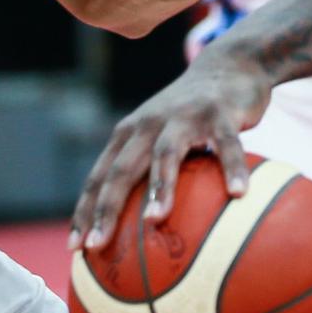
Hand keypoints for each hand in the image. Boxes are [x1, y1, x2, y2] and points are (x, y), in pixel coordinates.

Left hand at [70, 53, 271, 251]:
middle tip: (97, 244)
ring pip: (166, 153)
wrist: (228, 65)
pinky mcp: (220, 113)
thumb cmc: (192, 115)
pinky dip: (231, 168)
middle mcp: (149, 124)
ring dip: (159, 186)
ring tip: (154, 219)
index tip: (74, 247)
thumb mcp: (163, 137)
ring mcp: (184, 117)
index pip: (100, 177)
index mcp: (130, 134)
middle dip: (106, 208)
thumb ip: (151, 173)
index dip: (85, 211)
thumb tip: (142, 234)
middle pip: (122, 169)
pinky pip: (226, 144)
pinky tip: (238, 194)